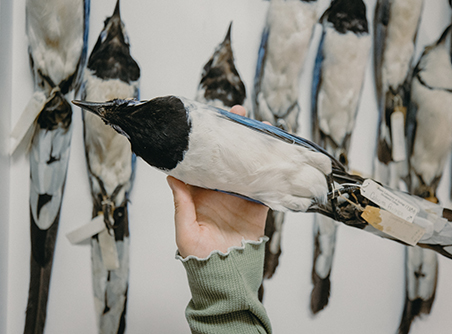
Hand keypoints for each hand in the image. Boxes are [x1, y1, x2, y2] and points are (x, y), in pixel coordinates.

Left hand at [167, 105, 268, 257]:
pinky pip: (265, 184)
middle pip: (228, 157)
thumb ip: (182, 203)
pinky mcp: (258, 205)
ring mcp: (241, 195)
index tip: (212, 122)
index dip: (207, 142)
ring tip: (262, 127)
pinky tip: (277, 153)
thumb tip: (172, 176)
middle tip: (240, 114)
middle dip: (234, 136)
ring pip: (248, 165)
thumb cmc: (199, 255)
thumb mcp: (185, 229)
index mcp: (201, 192)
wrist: (225, 274)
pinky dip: (271, 170)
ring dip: (255, 148)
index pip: (203, 161)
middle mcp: (221, 189)